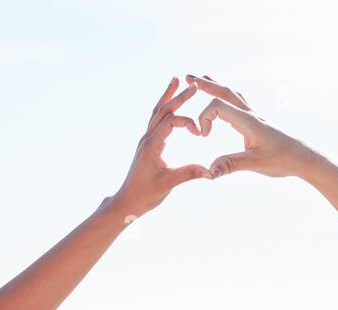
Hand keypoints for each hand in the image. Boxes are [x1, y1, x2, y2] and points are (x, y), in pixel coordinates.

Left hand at [111, 78, 210, 218]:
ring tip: (175, 80)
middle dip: (178, 96)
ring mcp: (146, 140)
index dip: (188, 122)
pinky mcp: (147, 145)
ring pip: (157, 112)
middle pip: (163, 110)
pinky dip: (164, 109)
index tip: (201, 133)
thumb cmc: (145, 194)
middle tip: (192, 84)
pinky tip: (169, 105)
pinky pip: (155, 121)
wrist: (127, 201)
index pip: (171, 121)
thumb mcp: (168, 184)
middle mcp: (147, 138)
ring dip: (167, 97)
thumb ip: (189, 174)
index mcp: (152, 145)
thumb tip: (210, 172)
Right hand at [187, 75, 314, 178]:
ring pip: (233, 94)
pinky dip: (227, 97)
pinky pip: (239, 103)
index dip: (204, 118)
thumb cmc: (283, 159)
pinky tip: (225, 101)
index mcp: (248, 121)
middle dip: (205, 84)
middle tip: (188, 77)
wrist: (304, 158)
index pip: (217, 106)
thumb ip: (231, 165)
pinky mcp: (258, 123)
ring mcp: (255, 117)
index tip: (203, 136)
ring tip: (202, 80)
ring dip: (216, 86)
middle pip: (225, 91)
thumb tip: (209, 172)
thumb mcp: (256, 164)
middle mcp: (250, 114)